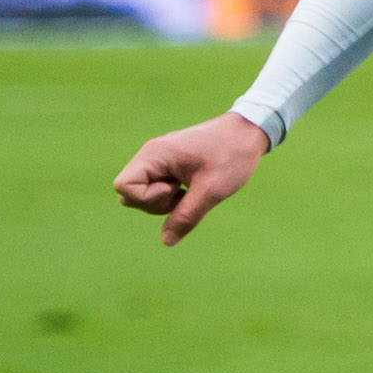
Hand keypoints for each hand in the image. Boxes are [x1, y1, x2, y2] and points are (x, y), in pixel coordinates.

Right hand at [113, 112, 270, 246]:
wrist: (249, 132)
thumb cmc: (232, 156)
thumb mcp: (211, 191)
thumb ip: (186, 216)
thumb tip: (166, 241)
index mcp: (155, 154)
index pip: (123, 186)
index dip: (146, 198)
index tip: (175, 189)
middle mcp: (150, 154)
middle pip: (130, 193)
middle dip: (155, 203)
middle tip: (185, 193)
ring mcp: (158, 159)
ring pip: (142, 193)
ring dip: (164, 201)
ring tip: (191, 189)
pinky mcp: (167, 164)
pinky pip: (155, 187)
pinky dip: (171, 194)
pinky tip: (191, 186)